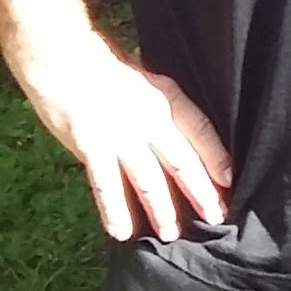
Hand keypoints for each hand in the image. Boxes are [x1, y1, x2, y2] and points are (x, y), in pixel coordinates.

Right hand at [27, 38, 230, 244]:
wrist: (61, 56)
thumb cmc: (98, 64)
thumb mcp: (141, 80)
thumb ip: (156, 107)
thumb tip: (170, 134)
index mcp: (165, 97)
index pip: (201, 132)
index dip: (218, 158)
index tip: (230, 181)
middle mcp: (149, 119)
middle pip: (183, 162)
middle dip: (201, 193)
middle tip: (216, 218)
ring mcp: (121, 135)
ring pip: (150, 181)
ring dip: (163, 210)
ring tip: (172, 234)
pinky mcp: (93, 147)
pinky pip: (107, 186)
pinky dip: (115, 211)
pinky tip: (122, 233)